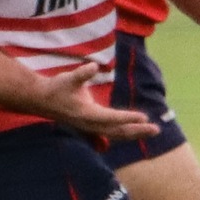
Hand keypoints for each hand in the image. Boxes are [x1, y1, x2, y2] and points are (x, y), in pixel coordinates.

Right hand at [31, 63, 160, 141]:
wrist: (42, 100)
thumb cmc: (57, 87)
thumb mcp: (68, 78)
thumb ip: (82, 73)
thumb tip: (94, 66)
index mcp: (87, 114)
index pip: (112, 118)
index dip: (128, 118)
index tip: (144, 117)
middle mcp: (90, 124)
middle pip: (118, 131)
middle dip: (138, 130)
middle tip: (157, 129)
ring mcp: (90, 128)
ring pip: (116, 134)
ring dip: (135, 133)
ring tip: (153, 131)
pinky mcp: (90, 127)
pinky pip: (111, 133)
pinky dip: (125, 133)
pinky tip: (136, 132)